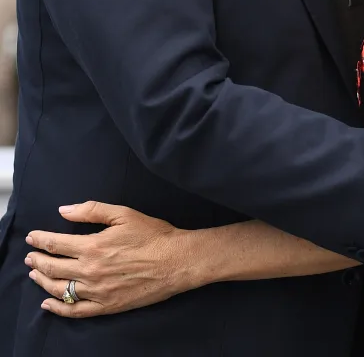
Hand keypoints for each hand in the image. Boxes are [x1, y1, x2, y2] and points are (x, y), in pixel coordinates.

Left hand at [24, 201, 190, 318]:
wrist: (175, 261)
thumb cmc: (152, 235)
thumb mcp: (123, 214)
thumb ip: (91, 210)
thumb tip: (64, 210)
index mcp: (93, 246)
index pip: (56, 244)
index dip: (41, 240)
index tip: (32, 237)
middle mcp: (90, 271)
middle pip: (53, 267)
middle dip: (37, 261)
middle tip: (29, 256)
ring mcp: (96, 292)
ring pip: (59, 289)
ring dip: (42, 281)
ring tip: (34, 275)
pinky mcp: (105, 306)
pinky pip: (74, 311)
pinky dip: (57, 308)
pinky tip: (47, 303)